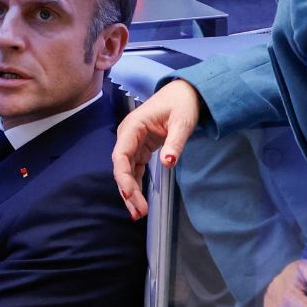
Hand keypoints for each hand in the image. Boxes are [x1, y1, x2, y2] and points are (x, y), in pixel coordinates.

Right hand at [111, 79, 202, 219]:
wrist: (185, 92)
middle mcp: (128, 136)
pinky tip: (138, 201)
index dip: (123, 178)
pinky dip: (136, 185)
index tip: (130, 195)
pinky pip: (134, 169)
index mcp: (133, 127)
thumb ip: (175, 143)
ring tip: (137, 213)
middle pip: (121, 167)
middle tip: (138, 213)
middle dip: (127, 191)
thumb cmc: (182, 103)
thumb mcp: (182, 122)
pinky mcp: (140, 148)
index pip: (121, 156)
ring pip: (126, 171)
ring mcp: (133, 142)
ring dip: (130, 192)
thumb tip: (168, 162)